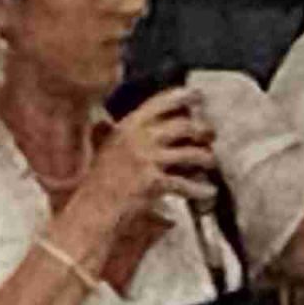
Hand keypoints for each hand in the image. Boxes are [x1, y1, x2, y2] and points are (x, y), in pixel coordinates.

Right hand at [76, 87, 217, 230]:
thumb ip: (116, 132)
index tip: (198, 95)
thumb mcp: (107, 148)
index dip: (182, 96)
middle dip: (203, 129)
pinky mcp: (152, 182)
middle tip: (211, 135)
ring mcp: (146, 159)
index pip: (159, 103)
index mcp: (128, 126)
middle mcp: (138, 138)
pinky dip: (200, 189)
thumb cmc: (100, 181)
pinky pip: (185, 184)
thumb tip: (121, 121)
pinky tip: (208, 192)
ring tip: (211, 162)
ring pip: (189, 153)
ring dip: (206, 158)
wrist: (92, 209)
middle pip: (183, 125)